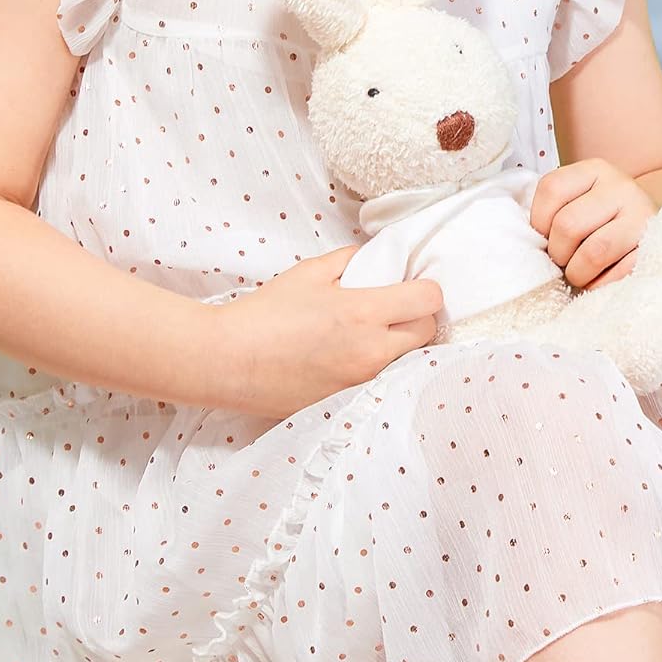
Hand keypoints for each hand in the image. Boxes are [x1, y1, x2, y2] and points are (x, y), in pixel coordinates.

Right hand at [212, 246, 442, 416]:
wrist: (232, 361)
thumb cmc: (266, 314)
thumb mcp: (310, 273)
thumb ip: (350, 262)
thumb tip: (375, 260)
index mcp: (364, 312)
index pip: (428, 300)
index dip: (425, 289)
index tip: (413, 286)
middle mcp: (373, 351)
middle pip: (428, 333)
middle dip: (418, 317)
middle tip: (396, 309)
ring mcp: (365, 381)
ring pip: (409, 360)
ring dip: (400, 344)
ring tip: (373, 333)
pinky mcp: (353, 401)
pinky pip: (384, 381)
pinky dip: (379, 368)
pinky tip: (355, 357)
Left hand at [531, 158, 656, 290]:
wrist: (650, 236)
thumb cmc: (603, 225)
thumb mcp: (580, 202)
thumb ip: (555, 211)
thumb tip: (526, 243)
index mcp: (595, 170)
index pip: (551, 189)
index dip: (539, 222)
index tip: (545, 238)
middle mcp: (621, 187)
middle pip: (567, 225)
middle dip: (558, 254)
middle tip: (565, 261)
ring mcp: (641, 218)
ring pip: (592, 254)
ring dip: (578, 274)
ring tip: (581, 273)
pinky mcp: (652, 250)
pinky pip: (614, 277)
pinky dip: (599, 287)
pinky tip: (601, 281)